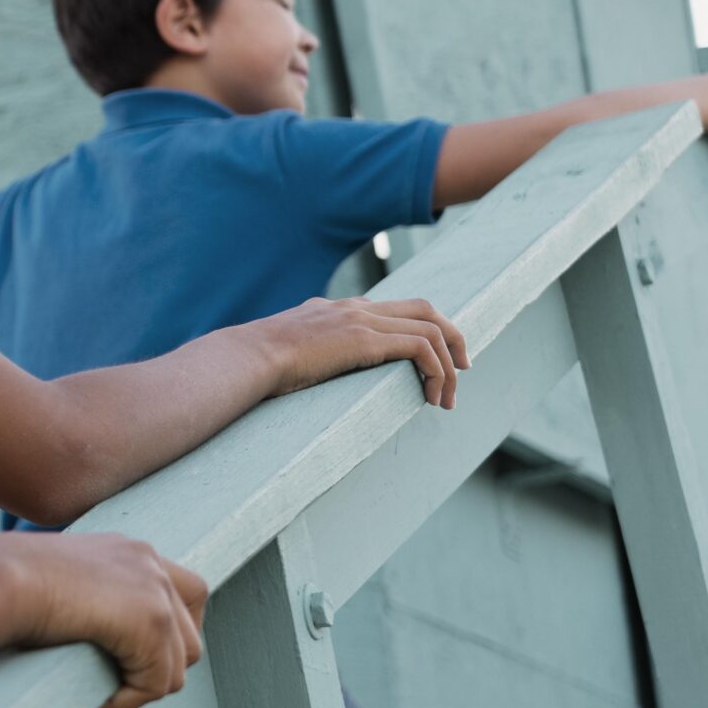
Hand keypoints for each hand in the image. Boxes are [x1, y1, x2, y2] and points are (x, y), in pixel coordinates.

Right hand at [6, 534, 207, 707]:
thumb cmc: (4, 585)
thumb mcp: (60, 585)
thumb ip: (94, 602)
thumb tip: (99, 639)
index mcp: (130, 551)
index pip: (188, 594)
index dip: (173, 635)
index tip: (139, 657)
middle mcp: (150, 563)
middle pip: (192, 638)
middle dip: (160, 669)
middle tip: (118, 682)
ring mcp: (156, 591)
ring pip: (177, 669)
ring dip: (139, 689)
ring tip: (100, 691)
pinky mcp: (151, 622)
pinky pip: (156, 686)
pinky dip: (126, 701)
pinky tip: (95, 697)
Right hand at [251, 295, 469, 408]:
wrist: (244, 357)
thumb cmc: (254, 365)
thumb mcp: (283, 355)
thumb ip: (300, 357)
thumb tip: (291, 379)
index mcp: (335, 310)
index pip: (391, 309)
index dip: (422, 330)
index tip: (431, 361)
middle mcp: (353, 308)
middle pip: (424, 308)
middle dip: (452, 337)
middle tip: (462, 369)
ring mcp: (360, 320)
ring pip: (431, 329)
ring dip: (448, 366)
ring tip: (445, 399)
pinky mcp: (365, 339)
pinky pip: (421, 347)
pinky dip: (437, 371)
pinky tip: (432, 397)